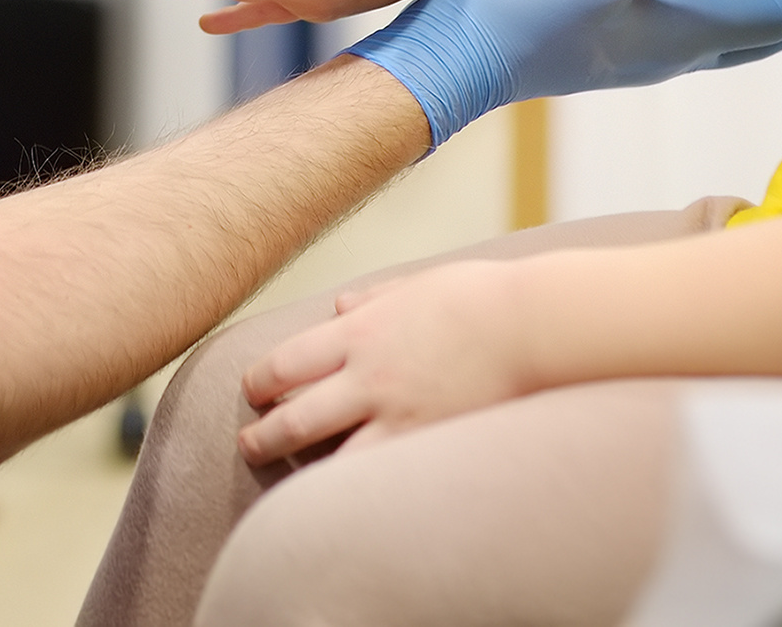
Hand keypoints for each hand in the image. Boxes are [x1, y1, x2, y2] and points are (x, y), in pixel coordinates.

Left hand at [238, 260, 532, 461]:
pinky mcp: (426, 442)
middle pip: (293, 415)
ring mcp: (396, 414)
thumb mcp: (416, 285)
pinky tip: (339, 497)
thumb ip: (374, 297)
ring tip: (285, 478)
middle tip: (249, 443)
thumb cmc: (481, 297)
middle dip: (262, 435)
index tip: (254, 391)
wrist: (532, 324)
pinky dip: (350, 486)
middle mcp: (367, 375)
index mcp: (360, 330)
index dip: (260, 382)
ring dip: (295, 468)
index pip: (287, 362)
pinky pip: (375, 475)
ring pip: (326, 455)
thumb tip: (341, 304)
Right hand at [345, 0, 781, 147]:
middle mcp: (668, 51)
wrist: (450, 61)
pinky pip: (686, 36)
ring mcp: (633, 56)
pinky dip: (718, 20)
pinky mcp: (601, 51)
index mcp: (680, 30)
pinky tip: (699, 4)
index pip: (773, 17)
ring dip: (761, 19)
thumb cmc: (521, 8)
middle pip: (756, 35)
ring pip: (722, 39)